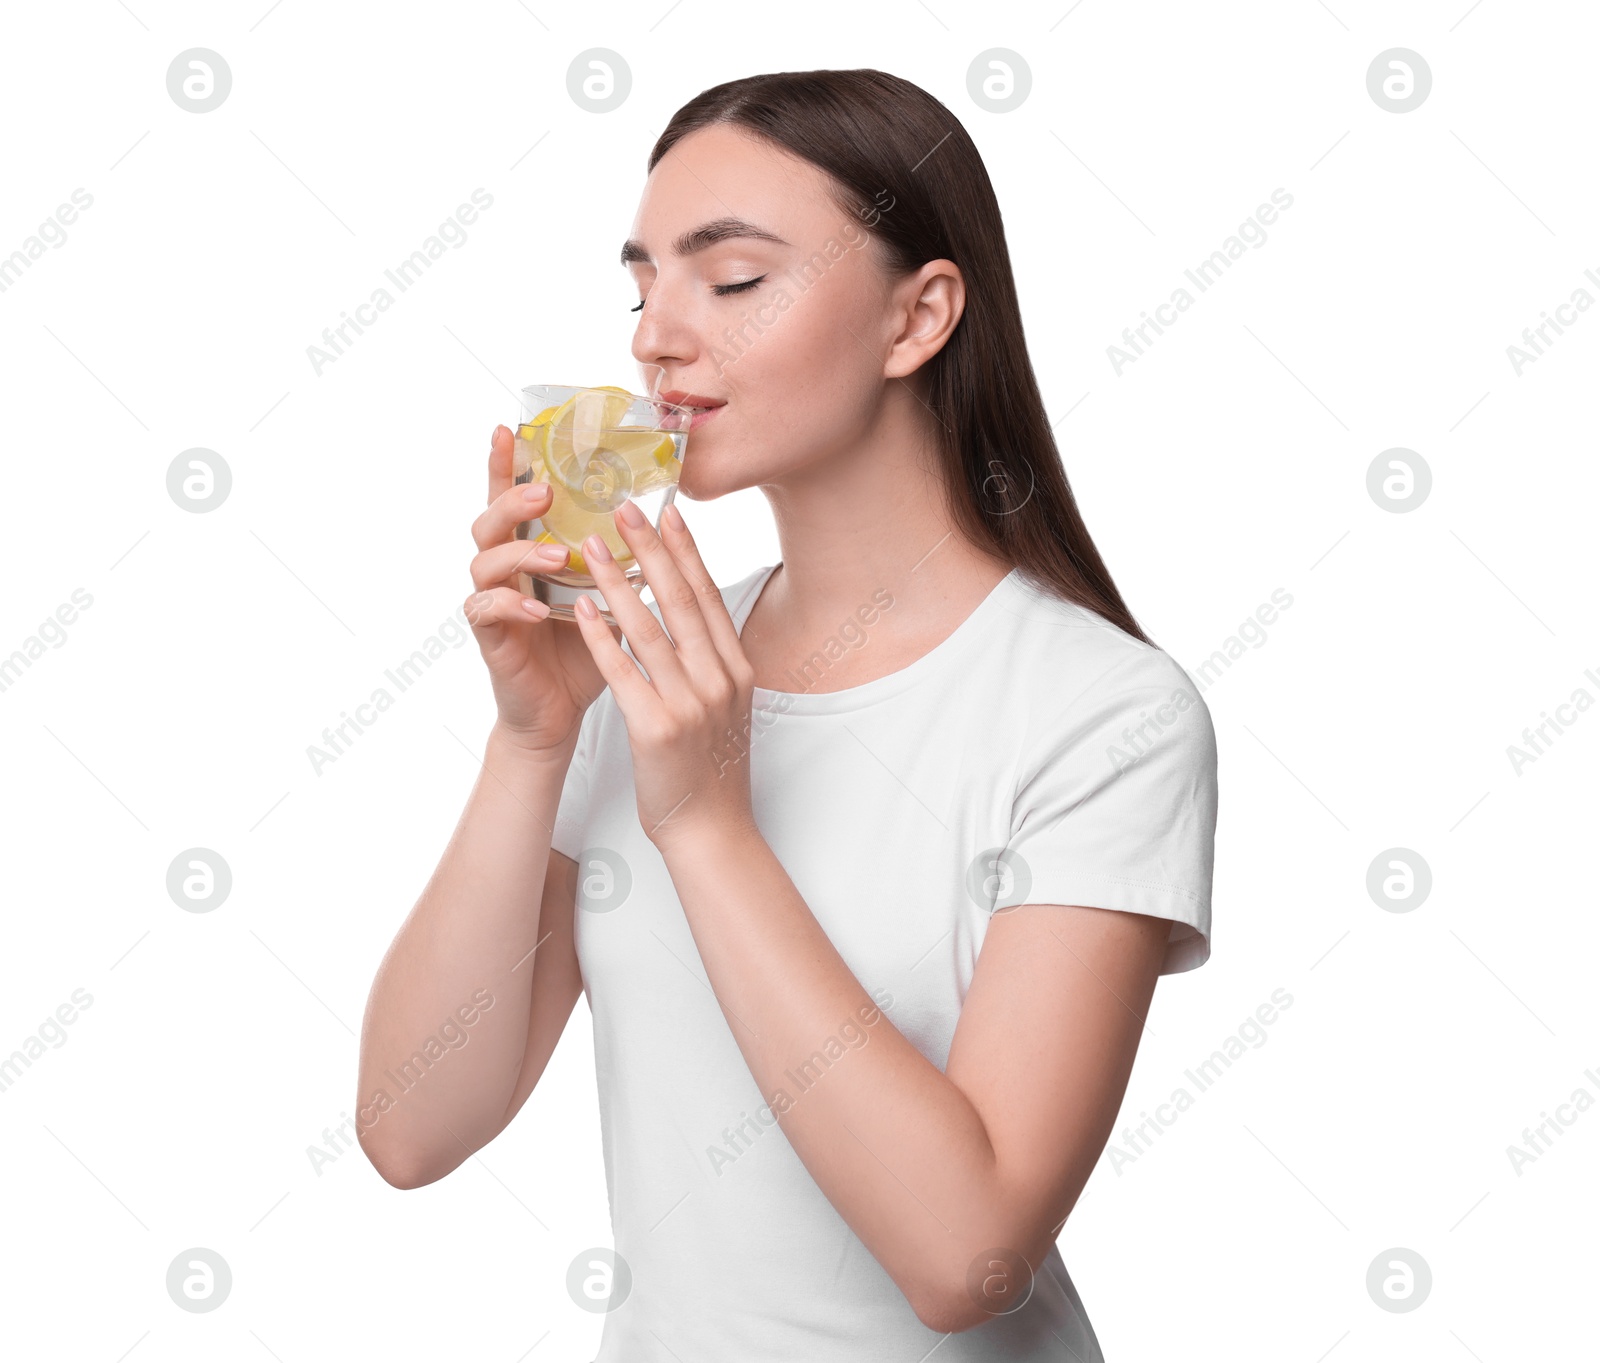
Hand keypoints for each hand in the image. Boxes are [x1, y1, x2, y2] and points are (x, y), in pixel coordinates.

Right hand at [464, 425, 621, 755]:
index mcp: (530, 550)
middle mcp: (504, 569)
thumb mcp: (610, 595)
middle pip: (489, 518)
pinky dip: (512, 606)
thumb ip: (620, 557)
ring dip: (520, 552)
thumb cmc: (587, 649)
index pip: (514, 498)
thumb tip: (663, 515)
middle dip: (512, 499)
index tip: (509, 427)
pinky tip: (540, 610)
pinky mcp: (489, 636)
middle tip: (545, 493)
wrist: (564, 710)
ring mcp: (492, 601)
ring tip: (557, 555)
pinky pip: (485, 610)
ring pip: (483, 560)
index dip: (506, 463)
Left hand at [570, 499, 757, 852]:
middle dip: (650, 548)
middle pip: (679, 600)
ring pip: (648, 628)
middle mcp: (719, 679)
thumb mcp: (728, 707)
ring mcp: (690, 703)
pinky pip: (623, 671)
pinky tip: (581, 609)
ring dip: (617, 582)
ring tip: (590, 546)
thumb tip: (699, 616)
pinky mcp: (656, 727)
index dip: (686, 551)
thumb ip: (715, 662)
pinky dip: (601, 636)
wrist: (710, 829)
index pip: (708, 596)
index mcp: (738, 669)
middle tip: (623, 507)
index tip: (668, 512)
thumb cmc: (711, 768)